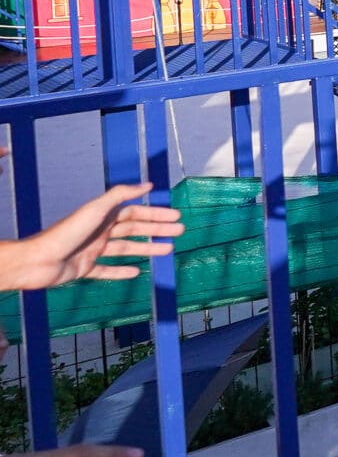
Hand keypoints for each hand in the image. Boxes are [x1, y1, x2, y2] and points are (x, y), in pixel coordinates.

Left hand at [0, 183, 183, 291]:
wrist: (38, 260)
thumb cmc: (66, 233)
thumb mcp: (96, 209)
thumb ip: (121, 195)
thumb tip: (148, 184)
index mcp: (103, 217)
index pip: (135, 212)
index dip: (156, 214)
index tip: (176, 216)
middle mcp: (99, 231)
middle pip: (134, 229)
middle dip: (157, 229)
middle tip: (179, 231)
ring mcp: (93, 250)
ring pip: (126, 249)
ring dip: (147, 249)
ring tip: (167, 250)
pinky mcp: (85, 269)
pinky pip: (107, 270)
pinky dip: (121, 271)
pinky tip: (136, 272)